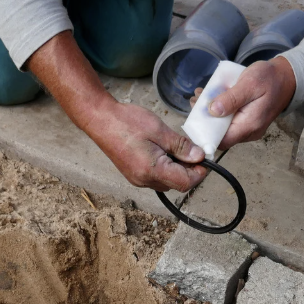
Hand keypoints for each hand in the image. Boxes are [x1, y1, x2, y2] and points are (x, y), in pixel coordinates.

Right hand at [87, 99, 207, 191]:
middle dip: (188, 170)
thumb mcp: (159, 130)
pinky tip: (162, 151)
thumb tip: (199, 157)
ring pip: (167, 181)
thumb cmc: (126, 122)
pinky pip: (156, 177)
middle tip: (192, 150)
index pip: (185, 183)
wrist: (100, 120)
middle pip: (177, 184)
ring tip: (175, 148)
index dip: (199, 173)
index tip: (204, 159)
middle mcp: (144, 180)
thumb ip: (181, 146)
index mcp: (152, 171)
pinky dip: (164, 167)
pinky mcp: (134, 175)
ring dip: (176, 169)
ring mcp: (137, 180)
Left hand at [193, 58, 296, 149]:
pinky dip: (219, 111)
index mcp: (249, 125)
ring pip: (223, 128)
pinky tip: (213, 97)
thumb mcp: (249, 83)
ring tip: (202, 96)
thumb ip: (231, 99)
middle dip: (205, 121)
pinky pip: (230, 121)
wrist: (287, 77)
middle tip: (196, 101)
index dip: (205, 134)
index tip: (194, 118)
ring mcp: (248, 128)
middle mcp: (249, 132)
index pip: (221, 141)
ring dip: (210, 114)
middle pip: (220, 135)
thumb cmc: (269, 78)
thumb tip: (212, 111)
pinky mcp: (247, 122)